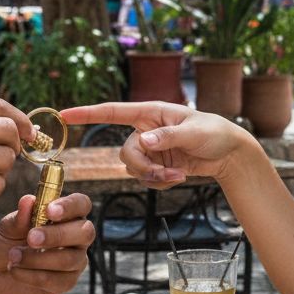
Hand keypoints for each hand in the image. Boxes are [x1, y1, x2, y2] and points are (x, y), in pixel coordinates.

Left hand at [0, 193, 94, 293]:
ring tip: (13, 255)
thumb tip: (28, 200)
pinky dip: (32, 275)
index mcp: (67, 215)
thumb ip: (19, 217)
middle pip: (85, 232)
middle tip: (31, 238)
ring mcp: (75, 261)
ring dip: (37, 258)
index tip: (49, 211)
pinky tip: (15, 270)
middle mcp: (77, 237)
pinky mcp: (66, 283)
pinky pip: (56, 280)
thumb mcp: (8, 227)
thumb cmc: (8, 242)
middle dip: (57, 235)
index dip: (70, 206)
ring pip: (69, 259)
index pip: (81, 204)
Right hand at [60, 101, 253, 188]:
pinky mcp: (156, 164)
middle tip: (167, 173)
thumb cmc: (214, 132)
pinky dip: (161, 181)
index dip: (87, 113)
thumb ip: (168, 136)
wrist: (228, 153)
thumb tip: (144, 141)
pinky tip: (178, 176)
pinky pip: (146, 179)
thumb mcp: (194, 132)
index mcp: (150, 112)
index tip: (64, 114)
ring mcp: (149, 149)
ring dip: (155, 176)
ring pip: (133, 168)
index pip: (112, 111)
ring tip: (179, 173)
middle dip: (144, 167)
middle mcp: (145, 129)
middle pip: (125, 152)